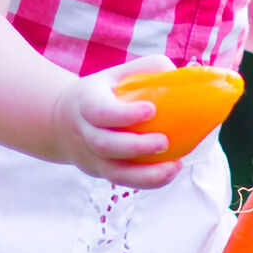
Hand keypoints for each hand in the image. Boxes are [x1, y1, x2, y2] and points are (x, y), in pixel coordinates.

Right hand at [51, 52, 182, 187]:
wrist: (63, 120)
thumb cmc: (105, 93)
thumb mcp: (118, 74)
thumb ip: (149, 70)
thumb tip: (188, 74)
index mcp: (87, 101)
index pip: (99, 110)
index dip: (123, 114)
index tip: (151, 110)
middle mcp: (85, 131)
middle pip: (104, 144)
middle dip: (136, 146)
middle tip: (164, 141)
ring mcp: (92, 155)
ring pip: (113, 171)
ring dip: (145, 173)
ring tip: (174, 166)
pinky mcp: (102, 171)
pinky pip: (123, 181)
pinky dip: (147, 181)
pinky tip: (169, 172)